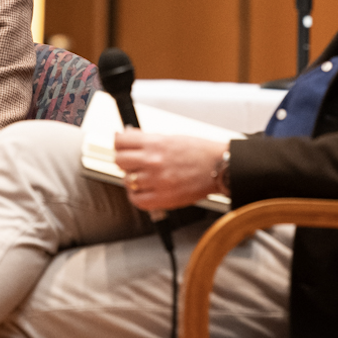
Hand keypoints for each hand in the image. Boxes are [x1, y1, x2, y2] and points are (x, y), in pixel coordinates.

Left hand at [113, 131, 227, 211]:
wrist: (218, 167)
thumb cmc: (199, 152)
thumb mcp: (171, 137)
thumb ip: (148, 139)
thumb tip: (128, 137)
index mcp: (155, 143)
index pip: (121, 141)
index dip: (119, 143)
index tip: (121, 145)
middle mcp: (153, 161)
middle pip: (119, 160)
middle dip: (124, 160)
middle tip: (131, 162)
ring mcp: (157, 181)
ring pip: (127, 180)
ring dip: (131, 178)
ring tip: (142, 176)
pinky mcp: (163, 198)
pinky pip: (137, 200)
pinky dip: (136, 196)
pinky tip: (142, 190)